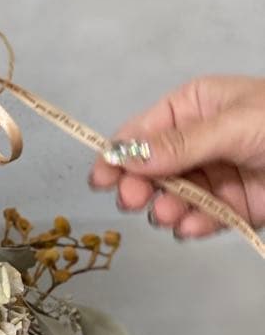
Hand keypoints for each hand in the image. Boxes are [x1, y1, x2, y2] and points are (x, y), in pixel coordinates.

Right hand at [90, 76, 264, 238]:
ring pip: (173, 197)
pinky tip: (191, 227)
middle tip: (131, 200)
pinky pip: (203, 218)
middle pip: (151, 169)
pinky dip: (194, 225)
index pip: (142, 132)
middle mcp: (197, 142)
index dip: (119, 155)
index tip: (101, 179)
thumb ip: (181, 144)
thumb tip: (127, 157)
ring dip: (165, 209)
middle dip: (138, 186)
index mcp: (193, 107)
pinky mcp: (234, 206)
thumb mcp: (233, 125)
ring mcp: (215, 175)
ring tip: (168, 215)